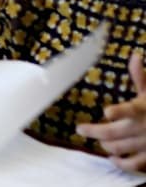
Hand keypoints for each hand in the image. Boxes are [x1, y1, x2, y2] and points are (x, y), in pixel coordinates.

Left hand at [77, 52, 145, 171]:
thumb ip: (141, 76)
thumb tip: (136, 55)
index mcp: (143, 109)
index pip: (131, 110)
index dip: (120, 112)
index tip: (107, 112)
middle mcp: (144, 128)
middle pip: (113, 132)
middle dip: (93, 131)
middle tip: (80, 129)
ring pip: (118, 148)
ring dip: (104, 144)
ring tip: (97, 138)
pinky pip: (132, 164)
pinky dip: (120, 163)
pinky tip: (112, 158)